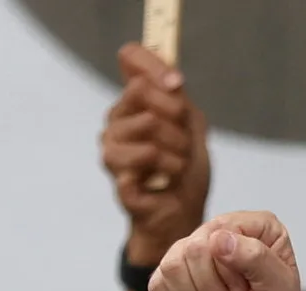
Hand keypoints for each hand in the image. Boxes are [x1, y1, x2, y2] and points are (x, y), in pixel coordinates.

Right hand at [101, 43, 209, 264]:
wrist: (185, 217)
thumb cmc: (185, 172)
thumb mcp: (192, 129)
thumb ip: (179, 99)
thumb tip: (172, 78)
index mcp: (133, 104)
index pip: (130, 58)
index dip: (154, 66)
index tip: (177, 85)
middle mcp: (116, 122)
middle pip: (141, 93)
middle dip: (176, 119)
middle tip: (185, 145)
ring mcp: (113, 152)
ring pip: (147, 131)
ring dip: (177, 153)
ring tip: (178, 168)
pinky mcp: (120, 183)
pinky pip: (141, 167)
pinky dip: (168, 176)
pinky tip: (166, 183)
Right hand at [150, 211, 305, 290]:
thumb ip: (258, 259)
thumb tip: (217, 238)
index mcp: (254, 227)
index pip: (226, 231)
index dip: (236, 269)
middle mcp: (219, 233)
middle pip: (195, 249)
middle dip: (218, 290)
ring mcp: (189, 254)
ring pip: (173, 267)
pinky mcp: (166, 279)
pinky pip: (159, 287)